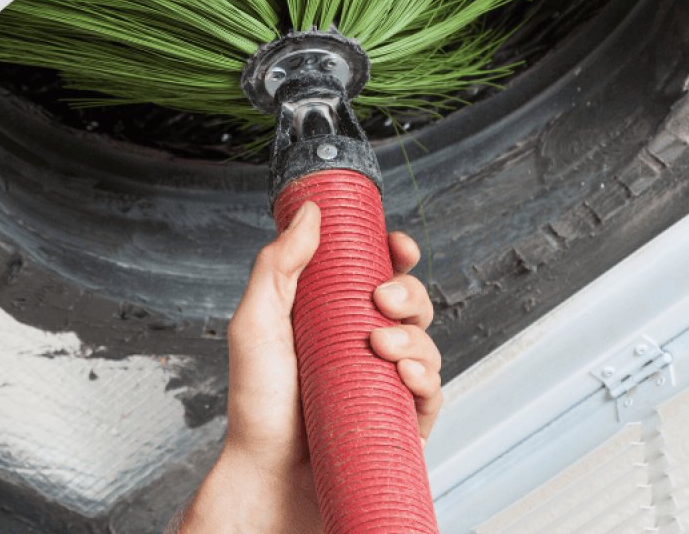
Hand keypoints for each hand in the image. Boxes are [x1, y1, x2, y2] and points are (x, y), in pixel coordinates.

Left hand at [175, 201, 441, 532]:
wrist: (267, 475)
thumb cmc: (256, 404)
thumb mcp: (256, 322)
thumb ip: (278, 265)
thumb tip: (310, 212)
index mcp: (332, 314)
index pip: (376, 272)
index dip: (395, 254)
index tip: (398, 245)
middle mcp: (362, 344)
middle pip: (409, 301)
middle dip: (408, 291)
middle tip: (381, 299)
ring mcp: (383, 382)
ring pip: (426, 342)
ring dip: (415, 334)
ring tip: (381, 345)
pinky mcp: (400, 420)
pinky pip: (432, 391)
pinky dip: (426, 376)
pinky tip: (404, 373)